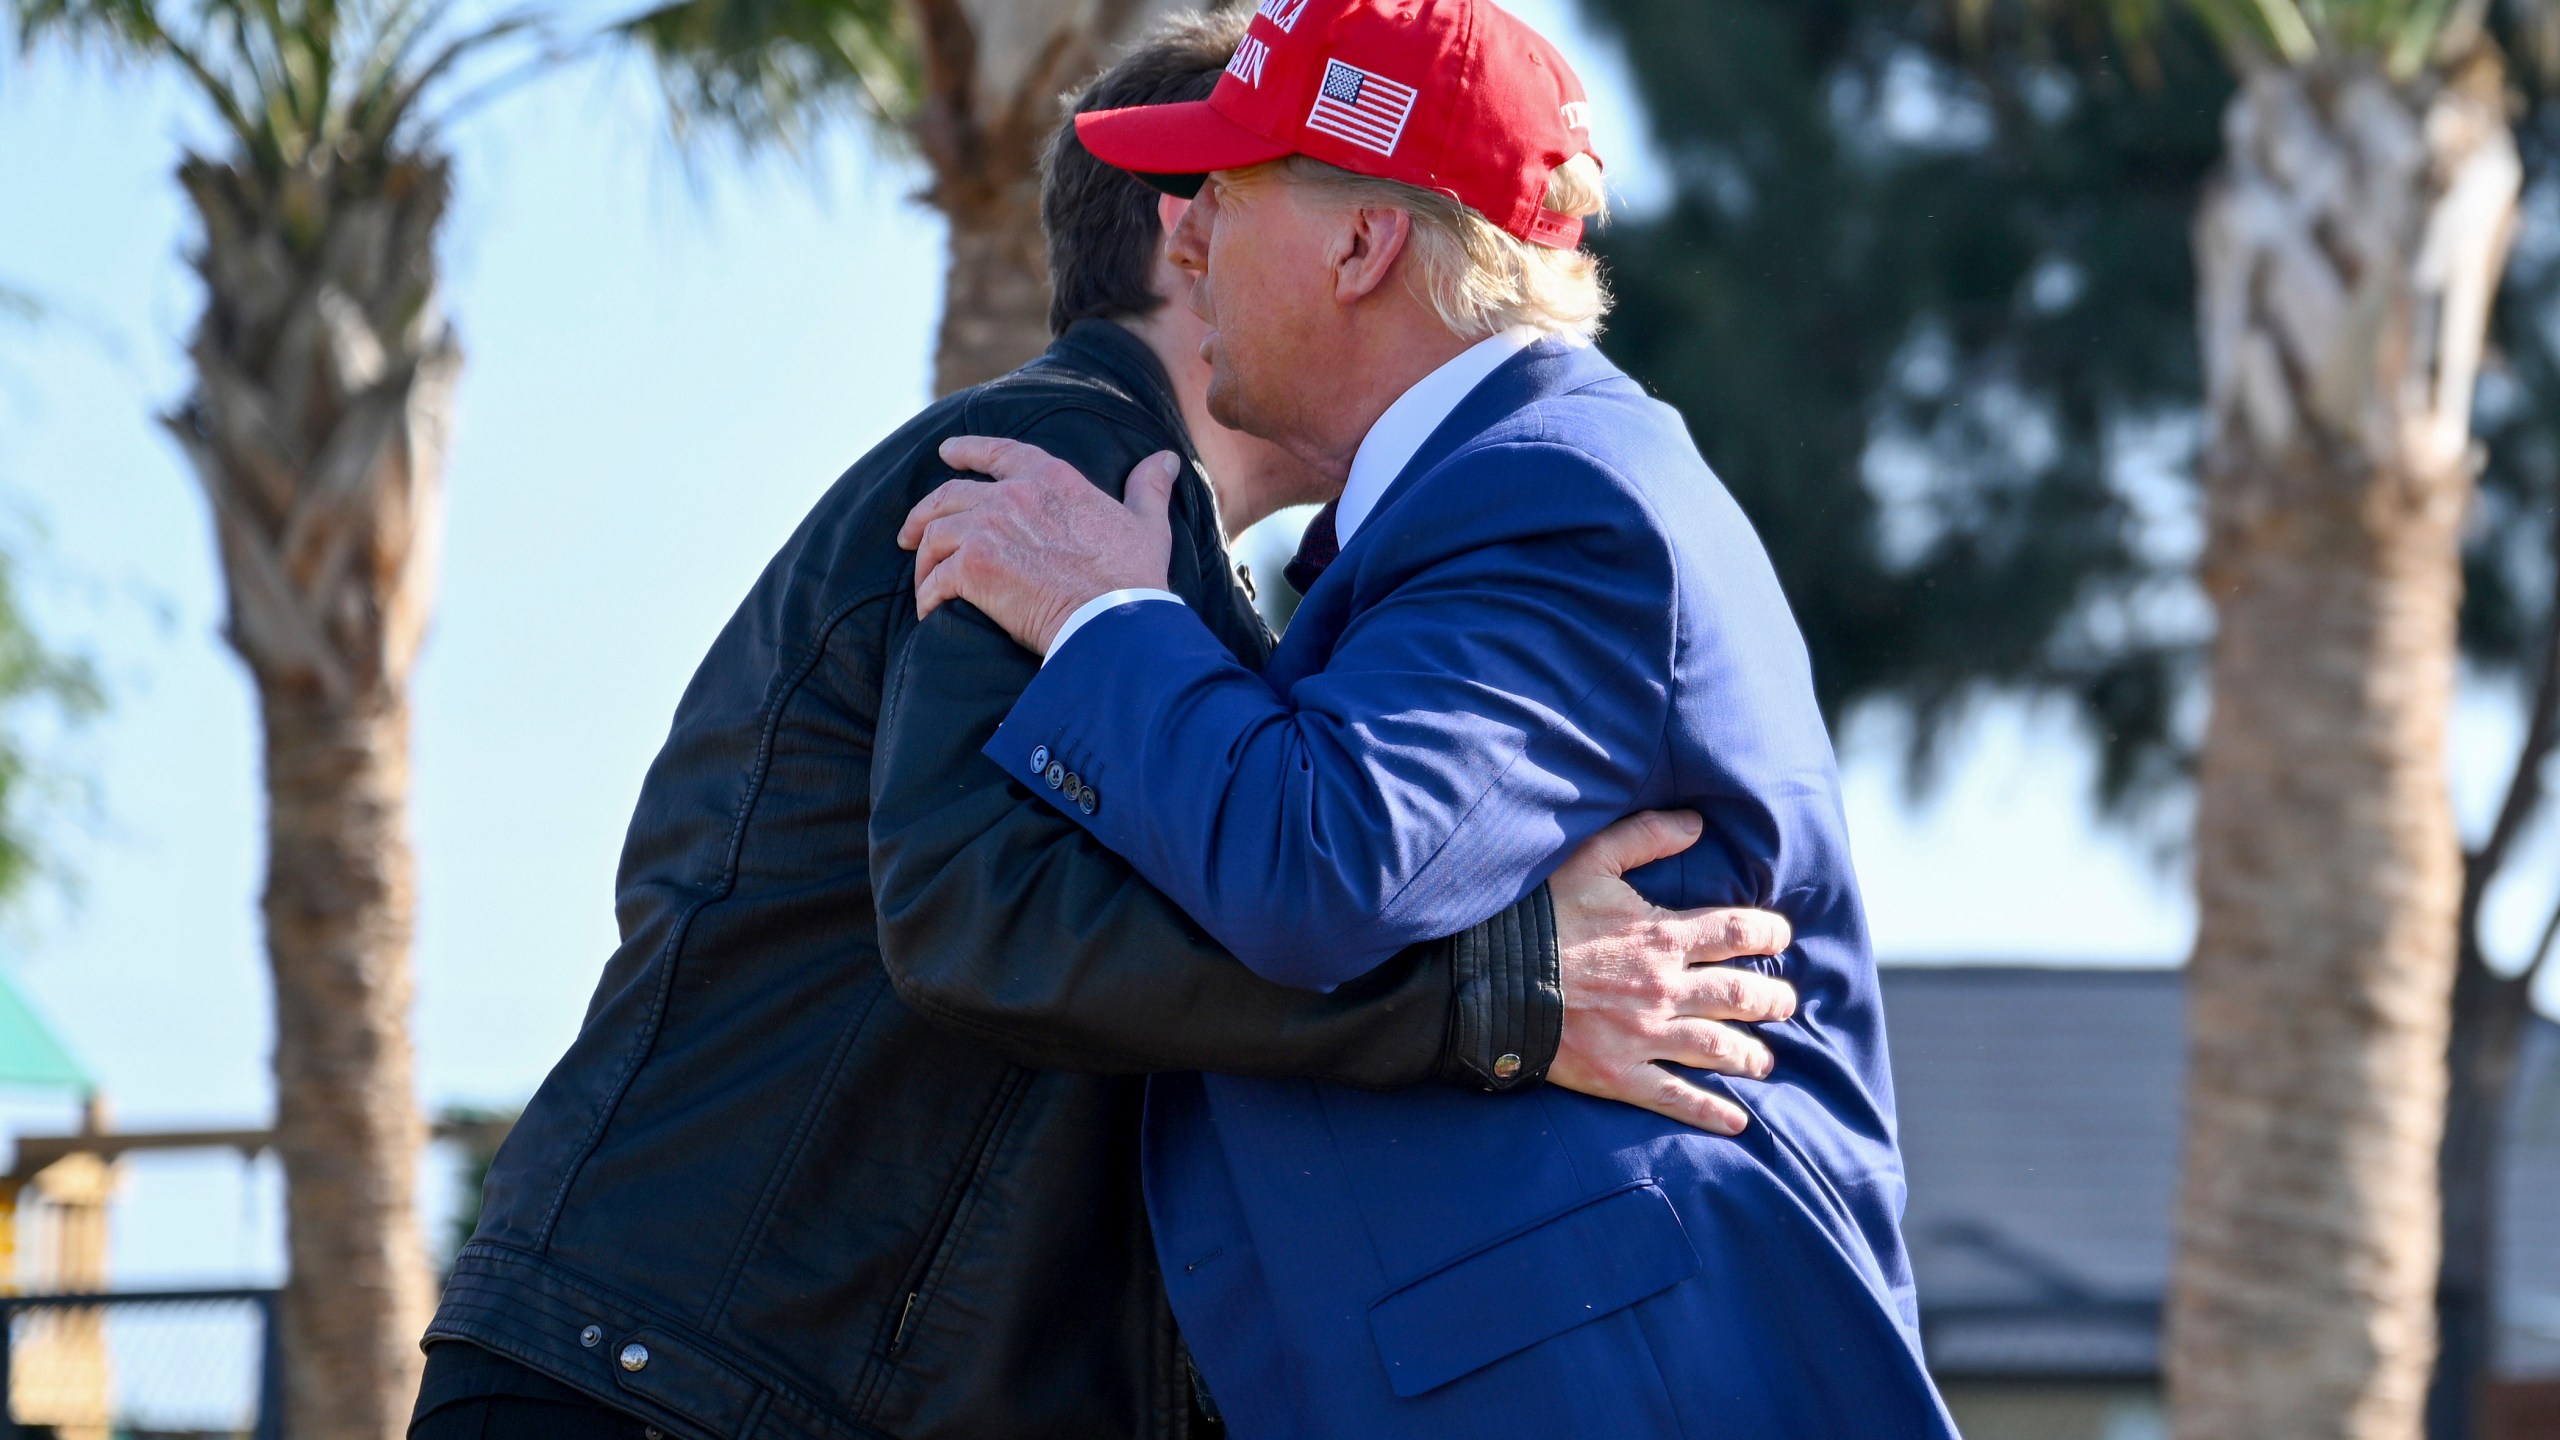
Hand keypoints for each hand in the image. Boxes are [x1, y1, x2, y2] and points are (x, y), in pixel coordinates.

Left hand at [898, 438, 1180, 653]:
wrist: (1114, 621)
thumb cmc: (1134, 578)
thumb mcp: (1147, 524)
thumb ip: (1149, 488)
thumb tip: (1166, 459)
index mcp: (1052, 478)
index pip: (998, 452)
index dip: (967, 450)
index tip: (945, 454)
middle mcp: (1012, 494)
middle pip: (948, 495)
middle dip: (922, 514)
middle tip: (910, 534)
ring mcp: (988, 528)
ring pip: (934, 536)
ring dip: (924, 561)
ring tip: (925, 582)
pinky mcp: (972, 568)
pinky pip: (935, 580)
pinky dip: (928, 597)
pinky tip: (931, 611)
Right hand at [1547, 810, 1796, 1134]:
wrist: (1488, 978)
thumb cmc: (1538, 917)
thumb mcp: (1590, 861)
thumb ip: (1645, 837)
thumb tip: (1697, 823)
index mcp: (1662, 937)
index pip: (1738, 932)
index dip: (1768, 933)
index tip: (1780, 937)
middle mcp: (1664, 988)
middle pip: (1741, 995)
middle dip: (1772, 1000)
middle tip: (1785, 1004)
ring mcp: (1644, 1035)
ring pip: (1718, 1048)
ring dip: (1751, 1056)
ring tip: (1765, 1061)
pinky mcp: (1619, 1074)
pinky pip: (1675, 1097)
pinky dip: (1709, 1112)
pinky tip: (1737, 1121)